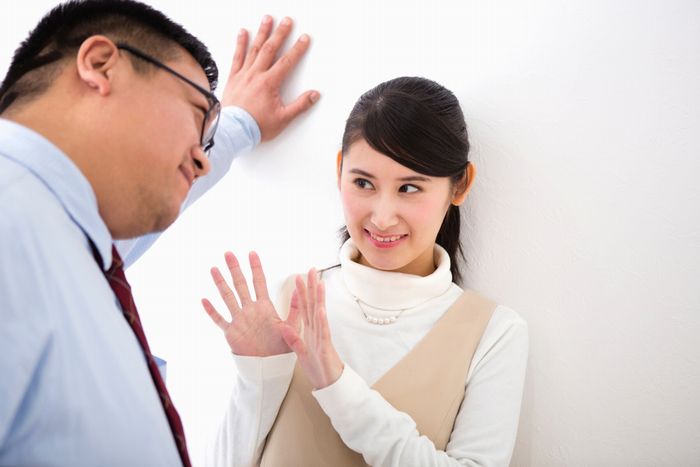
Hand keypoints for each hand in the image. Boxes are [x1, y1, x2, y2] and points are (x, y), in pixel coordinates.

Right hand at [202, 251, 300, 356]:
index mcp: (264, 307)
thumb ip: (295, 307)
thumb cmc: (281, 347)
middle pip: (241, 285)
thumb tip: (302, 287)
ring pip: (228, 297)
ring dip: (221, 283)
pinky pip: (220, 320)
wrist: (270, 366)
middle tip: (229, 253)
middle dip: (235, 269)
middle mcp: (250, 310)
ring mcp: (239, 320)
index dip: (255, 268)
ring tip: (214, 269)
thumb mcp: (291, 325)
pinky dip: (211, 311)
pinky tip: (204, 299)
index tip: (252, 253)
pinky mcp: (231, 333)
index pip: (259, 282)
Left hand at [222, 15, 319, 141]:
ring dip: (261, 33)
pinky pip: (237, 57)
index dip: (297, 49)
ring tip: (267, 20)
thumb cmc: (256, 126)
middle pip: (270, 49)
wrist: (233, 131)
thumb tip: (314, 95)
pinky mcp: (233, 78)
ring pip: (254, 49)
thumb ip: (300, 105)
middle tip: (287, 21)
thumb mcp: (283, 119)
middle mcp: (256, 75)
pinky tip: (243, 33)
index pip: (287, 62)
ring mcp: (243, 75)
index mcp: (269, 83)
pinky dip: (240, 44)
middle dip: (280, 33)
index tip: (304, 38)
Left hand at [280, 269, 343, 388]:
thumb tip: (282, 326)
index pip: (305, 307)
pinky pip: (323, 332)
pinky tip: (321, 310)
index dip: (302, 292)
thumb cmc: (317, 368)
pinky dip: (323, 321)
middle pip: (314, 304)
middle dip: (312, 287)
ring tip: (318, 283)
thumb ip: (292, 338)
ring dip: (319, 298)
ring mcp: (322, 337)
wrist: (329, 383)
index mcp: (310, 330)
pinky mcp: (325, 346)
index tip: (298, 277)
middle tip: (311, 269)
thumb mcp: (300, 352)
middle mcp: (317, 329)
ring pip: (320, 314)